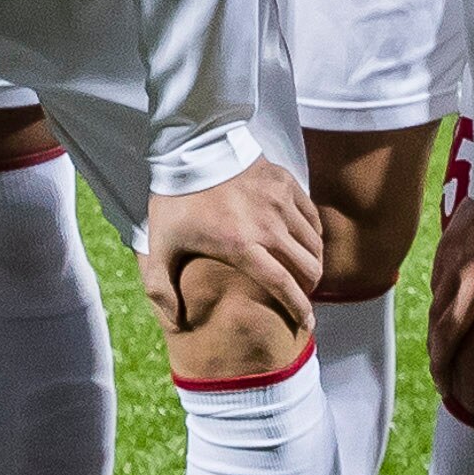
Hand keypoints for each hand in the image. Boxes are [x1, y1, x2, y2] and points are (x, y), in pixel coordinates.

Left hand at [142, 159, 325, 342]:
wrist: (189, 148)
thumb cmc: (175, 201)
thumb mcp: (159, 246)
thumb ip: (161, 289)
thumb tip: (176, 325)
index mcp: (241, 245)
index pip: (283, 285)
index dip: (299, 309)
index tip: (306, 325)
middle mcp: (269, 225)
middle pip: (308, 267)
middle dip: (309, 289)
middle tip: (300, 296)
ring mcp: (281, 201)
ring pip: (314, 243)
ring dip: (312, 263)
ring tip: (302, 272)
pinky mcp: (286, 182)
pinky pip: (312, 217)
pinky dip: (313, 235)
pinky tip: (303, 243)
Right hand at [424, 195, 473, 412]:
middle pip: (449, 340)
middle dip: (444, 371)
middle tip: (448, 391)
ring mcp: (456, 268)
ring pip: (435, 317)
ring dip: (435, 346)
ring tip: (438, 365)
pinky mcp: (444, 252)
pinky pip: (435, 291)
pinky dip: (437, 313)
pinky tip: (441, 324)